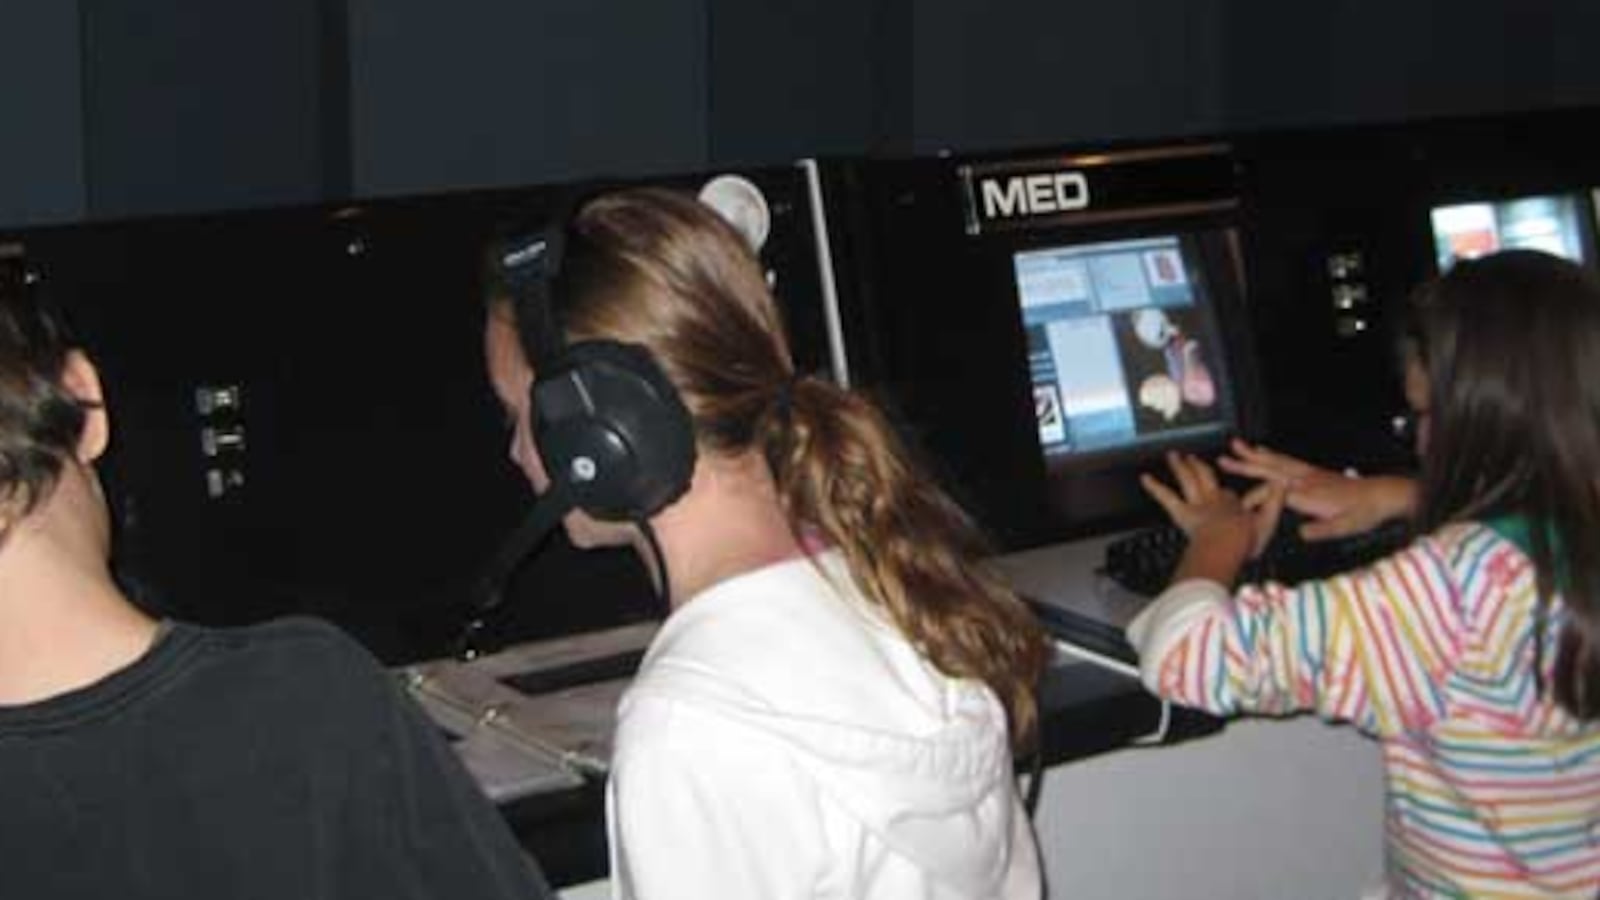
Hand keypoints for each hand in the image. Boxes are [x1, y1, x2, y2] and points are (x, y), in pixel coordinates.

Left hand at [1140, 452, 1281, 558]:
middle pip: (1206, 477)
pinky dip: (1154, 487)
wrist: (1226, 545)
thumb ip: (1275, 504)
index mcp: (1234, 503)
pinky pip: (1166, 496)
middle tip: (1191, 457)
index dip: (1228, 495)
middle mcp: (1214, 499)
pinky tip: (1144, 478)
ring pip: (1187, 480)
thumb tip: (1283, 486)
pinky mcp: (1182, 512)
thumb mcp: (1268, 523)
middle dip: (1199, 467)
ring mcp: (1197, 503)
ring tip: (1172, 455)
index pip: (1231, 495)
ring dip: (1179, 466)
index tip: (1228, 496)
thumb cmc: (1245, 541)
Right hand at [1218, 439, 1415, 540]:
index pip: (1274, 493)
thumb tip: (1301, 534)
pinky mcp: (1313, 471)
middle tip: (1223, 458)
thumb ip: (1323, 530)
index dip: (1254, 499)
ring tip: (1235, 445)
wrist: (1382, 495)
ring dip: (1254, 454)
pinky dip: (1271, 454)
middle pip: (1270, 469)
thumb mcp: (1346, 527)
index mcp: (1309, 495)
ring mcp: (1309, 473)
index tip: (1239, 509)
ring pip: (1276, 461)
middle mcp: (1306, 480)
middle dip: (1245, 464)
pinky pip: (1287, 460)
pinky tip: (1262, 451)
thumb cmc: (1364, 513)